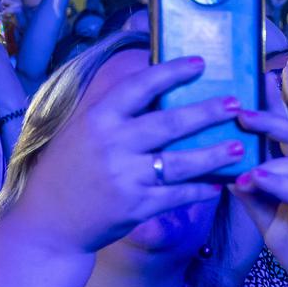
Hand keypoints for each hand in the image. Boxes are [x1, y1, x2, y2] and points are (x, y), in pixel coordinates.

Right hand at [7, 55, 248, 252]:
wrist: (48, 223)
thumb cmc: (68, 171)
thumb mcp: (80, 132)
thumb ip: (113, 112)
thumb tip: (154, 87)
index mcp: (98, 119)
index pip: (140, 87)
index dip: (172, 72)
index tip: (201, 63)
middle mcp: (112, 144)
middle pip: (170, 123)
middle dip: (208, 112)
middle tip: (236, 104)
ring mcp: (125, 177)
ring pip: (181, 162)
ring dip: (214, 155)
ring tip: (238, 147)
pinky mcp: (136, 207)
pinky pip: (178, 195)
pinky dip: (201, 190)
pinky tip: (218, 185)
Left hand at [230, 109, 287, 286]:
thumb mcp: (267, 218)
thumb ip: (251, 195)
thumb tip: (227, 173)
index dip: (276, 107)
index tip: (260, 82)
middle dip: (269, 121)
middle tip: (240, 113)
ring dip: (267, 161)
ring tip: (240, 166)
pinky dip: (279, 183)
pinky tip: (257, 179)